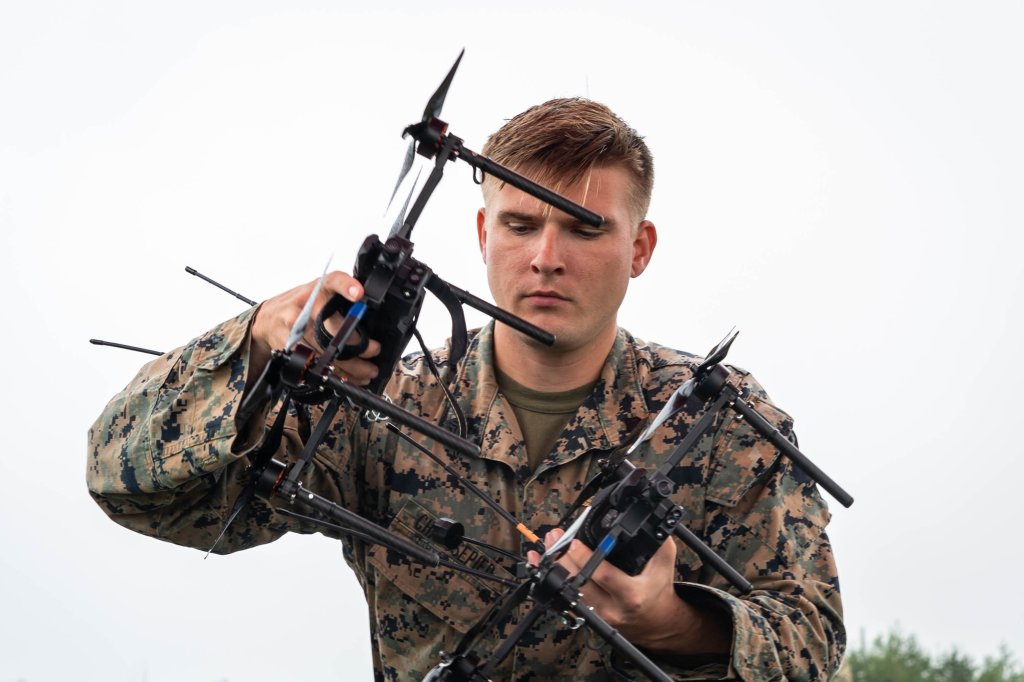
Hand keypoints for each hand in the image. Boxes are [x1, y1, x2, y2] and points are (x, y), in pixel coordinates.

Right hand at [250, 272, 380, 385]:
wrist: (267, 319)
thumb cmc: (301, 306)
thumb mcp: (320, 294)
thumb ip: (341, 300)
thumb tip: (371, 319)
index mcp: (318, 288)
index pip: (333, 281)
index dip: (346, 286)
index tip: (359, 293)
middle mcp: (305, 305)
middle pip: (334, 328)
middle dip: (359, 344)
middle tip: (374, 351)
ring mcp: (293, 326)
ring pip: (326, 351)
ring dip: (351, 366)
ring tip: (368, 371)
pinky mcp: (287, 346)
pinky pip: (315, 364)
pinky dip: (335, 374)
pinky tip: (349, 377)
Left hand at [528, 529, 730, 654]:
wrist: (655, 622)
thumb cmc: (658, 590)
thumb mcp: (664, 564)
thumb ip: (659, 542)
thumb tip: (648, 517)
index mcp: (631, 594)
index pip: (603, 576)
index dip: (585, 558)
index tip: (574, 541)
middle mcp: (611, 607)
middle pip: (579, 583)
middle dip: (563, 557)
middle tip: (555, 536)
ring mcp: (597, 614)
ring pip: (568, 591)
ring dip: (554, 566)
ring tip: (549, 544)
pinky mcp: (587, 616)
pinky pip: (563, 598)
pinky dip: (549, 580)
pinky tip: (539, 564)